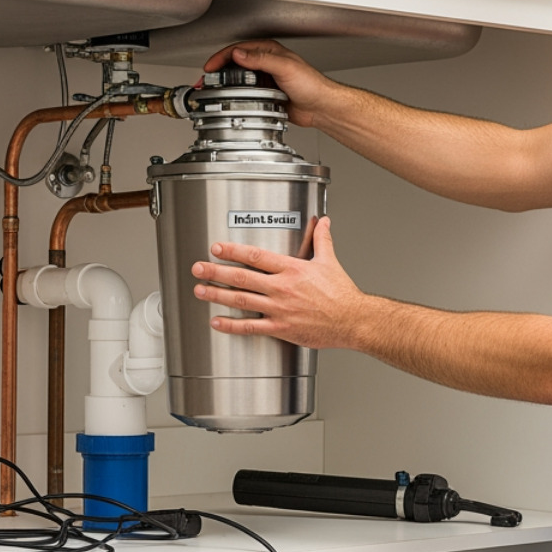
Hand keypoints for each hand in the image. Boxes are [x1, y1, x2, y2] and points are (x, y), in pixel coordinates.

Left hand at [191, 218, 362, 348]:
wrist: (353, 320)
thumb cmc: (342, 294)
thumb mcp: (330, 261)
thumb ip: (322, 240)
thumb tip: (323, 222)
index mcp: (292, 269)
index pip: (256, 256)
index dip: (233, 251)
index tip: (216, 248)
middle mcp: (282, 288)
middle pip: (242, 277)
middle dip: (216, 272)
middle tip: (198, 268)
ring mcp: (280, 309)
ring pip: (242, 300)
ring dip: (217, 295)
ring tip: (200, 291)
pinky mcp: (281, 329)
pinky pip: (251, 327)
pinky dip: (231, 325)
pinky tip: (217, 322)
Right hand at [202, 39, 338, 128]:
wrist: (321, 106)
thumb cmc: (312, 84)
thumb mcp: (284, 67)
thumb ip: (261, 59)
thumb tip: (239, 54)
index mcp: (269, 51)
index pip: (238, 50)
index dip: (221, 58)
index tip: (210, 67)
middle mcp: (266, 63)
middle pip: (235, 64)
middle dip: (219, 71)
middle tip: (207, 81)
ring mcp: (265, 79)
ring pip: (239, 79)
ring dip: (226, 84)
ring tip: (214, 90)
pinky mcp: (266, 94)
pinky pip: (246, 93)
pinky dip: (236, 96)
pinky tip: (231, 100)